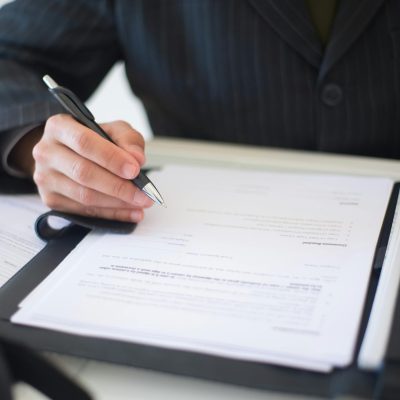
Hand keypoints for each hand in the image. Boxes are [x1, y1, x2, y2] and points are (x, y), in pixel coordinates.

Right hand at [32, 114, 152, 221]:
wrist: (71, 154)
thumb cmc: (95, 140)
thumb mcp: (114, 130)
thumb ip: (128, 139)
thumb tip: (137, 159)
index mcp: (59, 127)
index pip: (84, 143)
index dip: (111, 158)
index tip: (135, 170)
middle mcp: (46, 152)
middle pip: (84, 173)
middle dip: (119, 186)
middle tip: (144, 193)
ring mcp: (46, 178)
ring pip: (84, 195)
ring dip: (118, 203)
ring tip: (141, 203)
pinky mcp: (51, 200)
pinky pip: (85, 211)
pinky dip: (112, 214)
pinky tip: (131, 212)